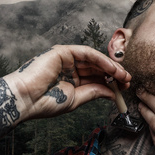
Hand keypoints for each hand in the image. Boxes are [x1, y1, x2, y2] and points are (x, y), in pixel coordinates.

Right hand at [8, 45, 130, 120]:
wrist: (25, 100)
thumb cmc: (45, 102)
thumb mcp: (76, 99)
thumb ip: (94, 93)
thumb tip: (113, 93)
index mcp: (71, 80)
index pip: (95, 79)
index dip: (111, 82)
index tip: (125, 88)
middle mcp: (69, 68)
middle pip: (97, 68)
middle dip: (114, 74)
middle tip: (128, 81)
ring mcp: (66, 59)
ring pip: (94, 60)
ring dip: (110, 67)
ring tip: (123, 76)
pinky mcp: (63, 51)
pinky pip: (86, 53)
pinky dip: (101, 60)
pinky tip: (112, 68)